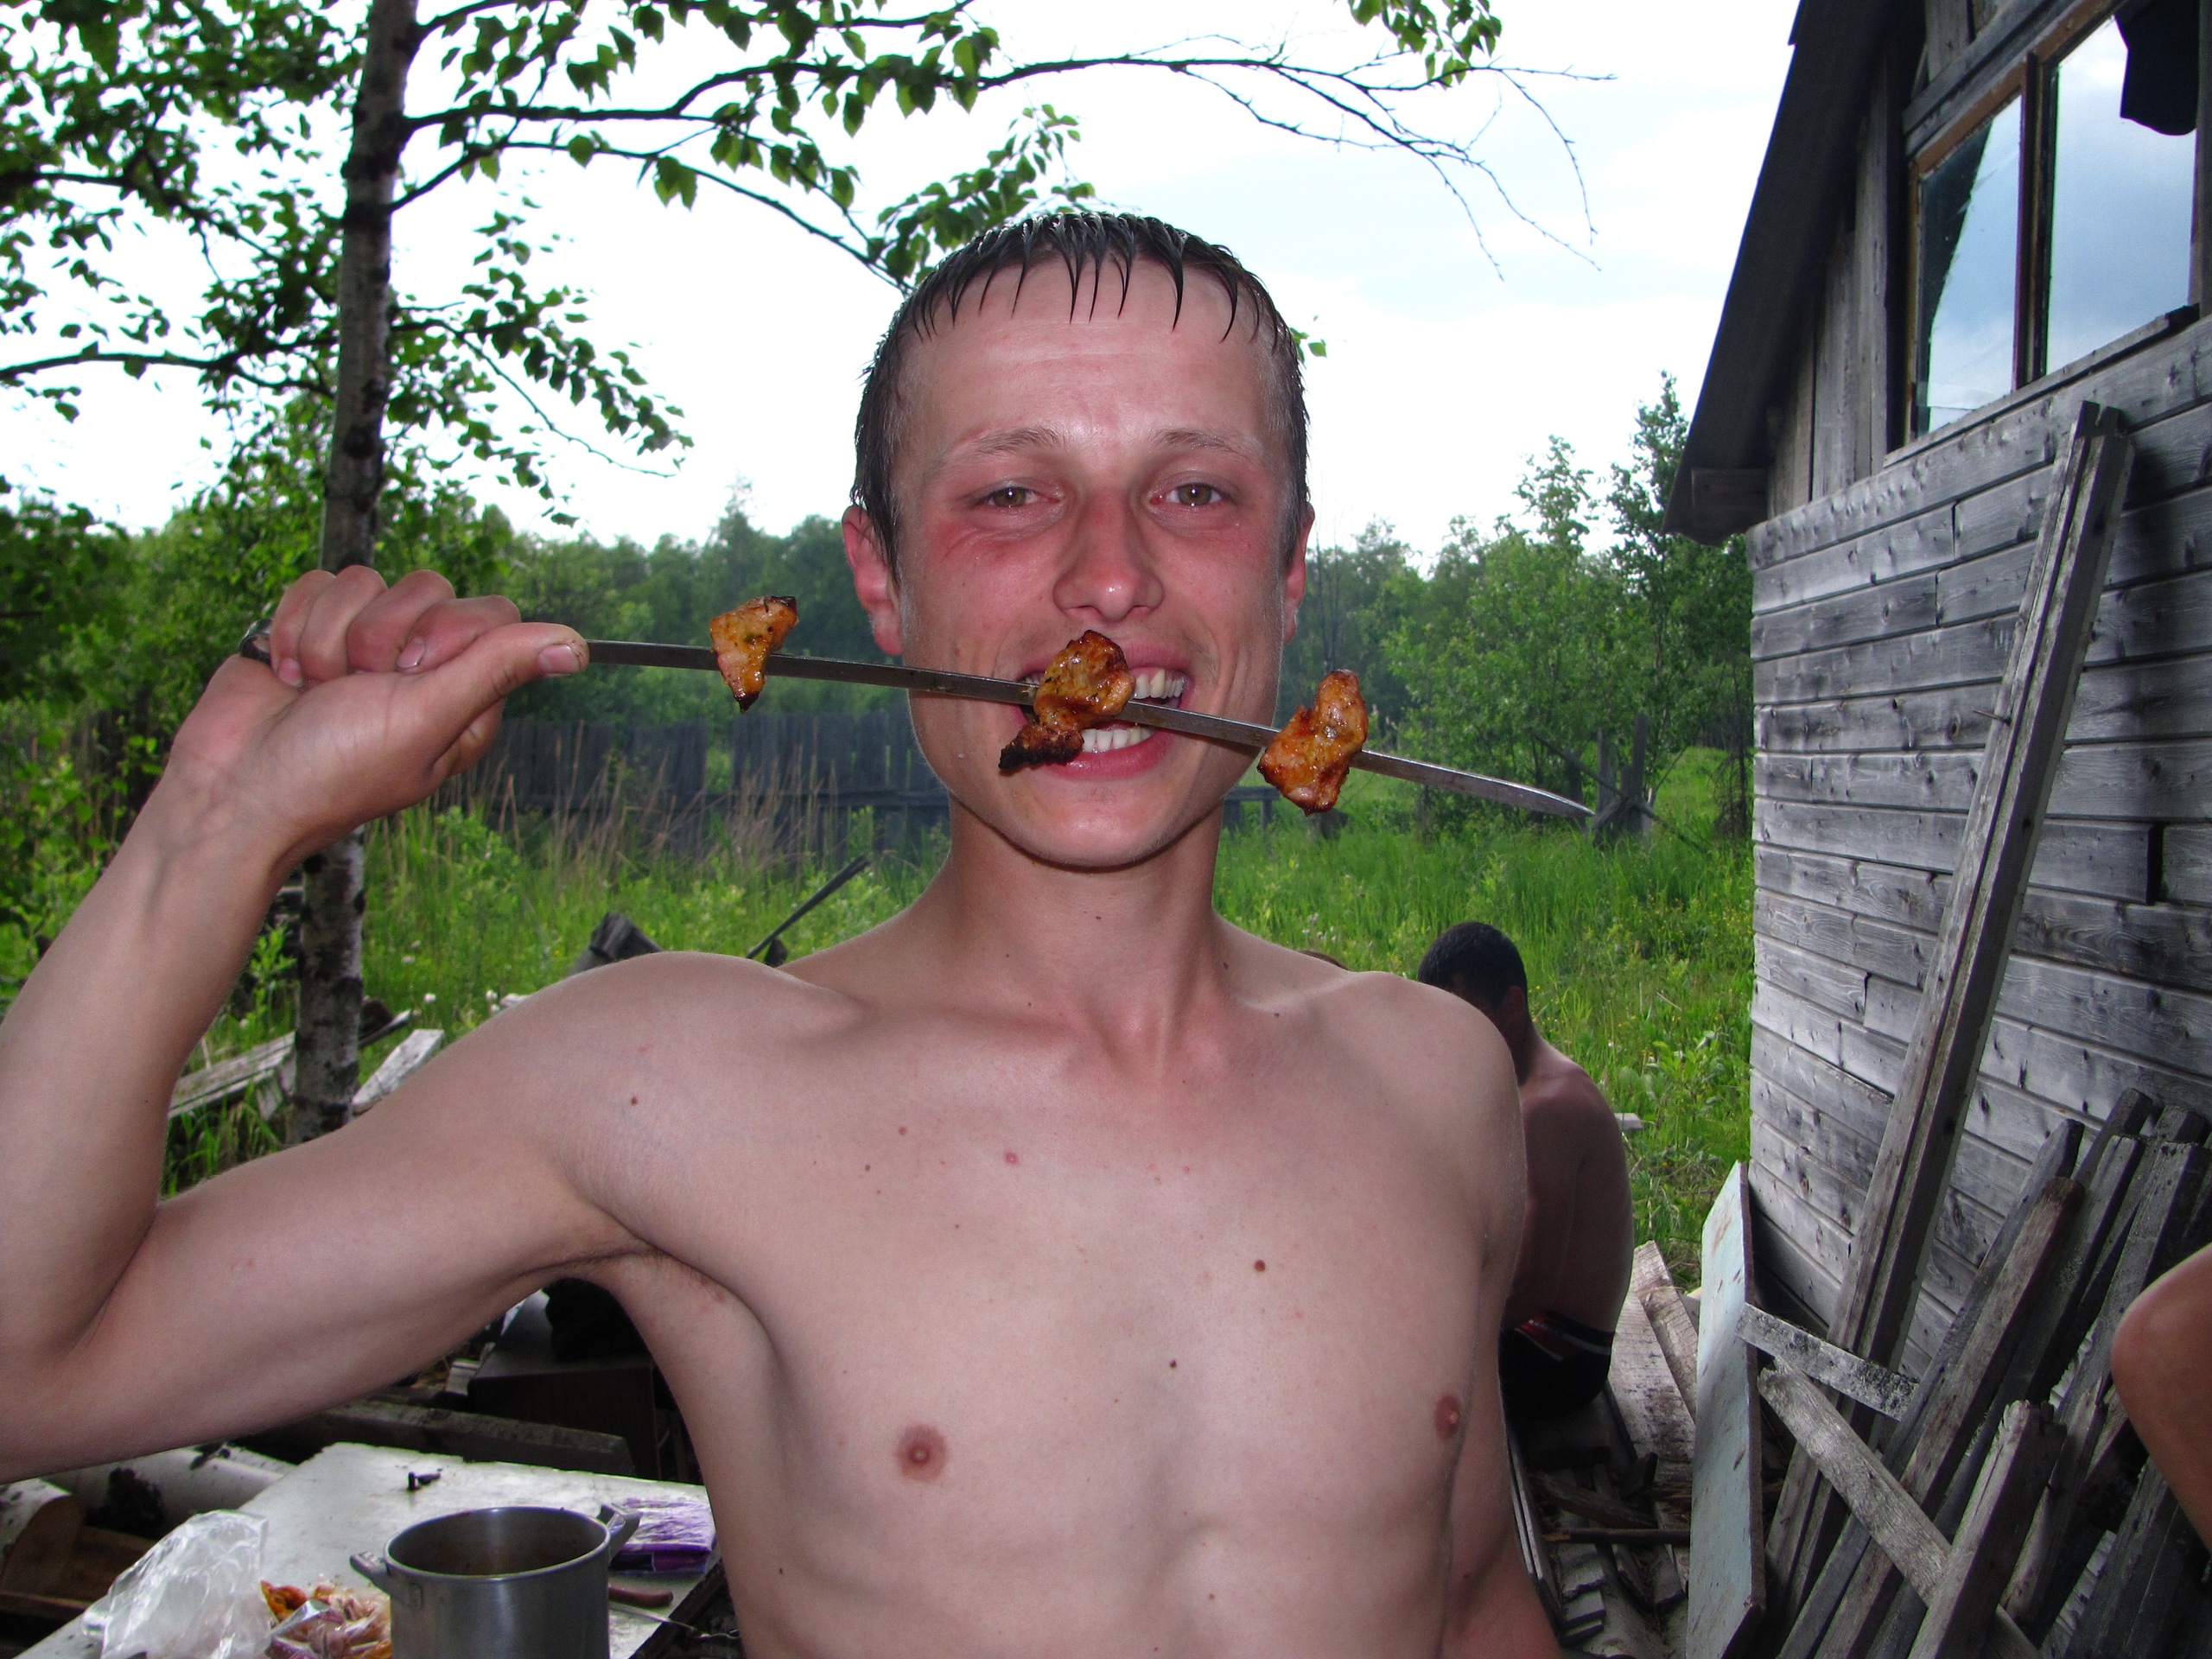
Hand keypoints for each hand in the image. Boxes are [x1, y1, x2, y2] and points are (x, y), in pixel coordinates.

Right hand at [159, 567, 585, 866]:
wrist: (232, 789)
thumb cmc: (332, 770)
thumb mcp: (425, 720)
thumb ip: (495, 670)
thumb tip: (577, 648)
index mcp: (466, 696)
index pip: (492, 615)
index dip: (447, 630)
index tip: (411, 673)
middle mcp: (423, 667)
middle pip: (430, 587)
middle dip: (380, 635)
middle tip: (357, 687)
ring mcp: (366, 644)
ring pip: (367, 581)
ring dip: (329, 637)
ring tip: (317, 690)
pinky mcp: (314, 627)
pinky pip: (319, 584)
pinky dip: (293, 629)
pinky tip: (288, 676)